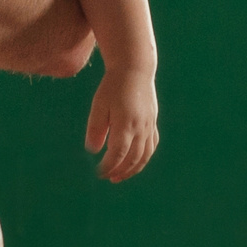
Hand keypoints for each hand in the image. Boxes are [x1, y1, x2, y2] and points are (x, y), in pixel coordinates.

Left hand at [85, 67, 158, 181]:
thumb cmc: (113, 86)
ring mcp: (149, 126)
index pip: (118, 154)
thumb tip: (93, 150)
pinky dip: (144, 158)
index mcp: (126, 124)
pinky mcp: (153, 122)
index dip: (108, 167)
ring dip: (133, 169)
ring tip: (120, 176)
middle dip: (120, 171)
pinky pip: (152, 146)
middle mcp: (140, 128)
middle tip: (108, 178)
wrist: (135, 69)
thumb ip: (96, 129)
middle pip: (133, 158)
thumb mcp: (99, 105)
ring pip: (145, 155)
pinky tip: (134, 161)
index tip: (99, 173)